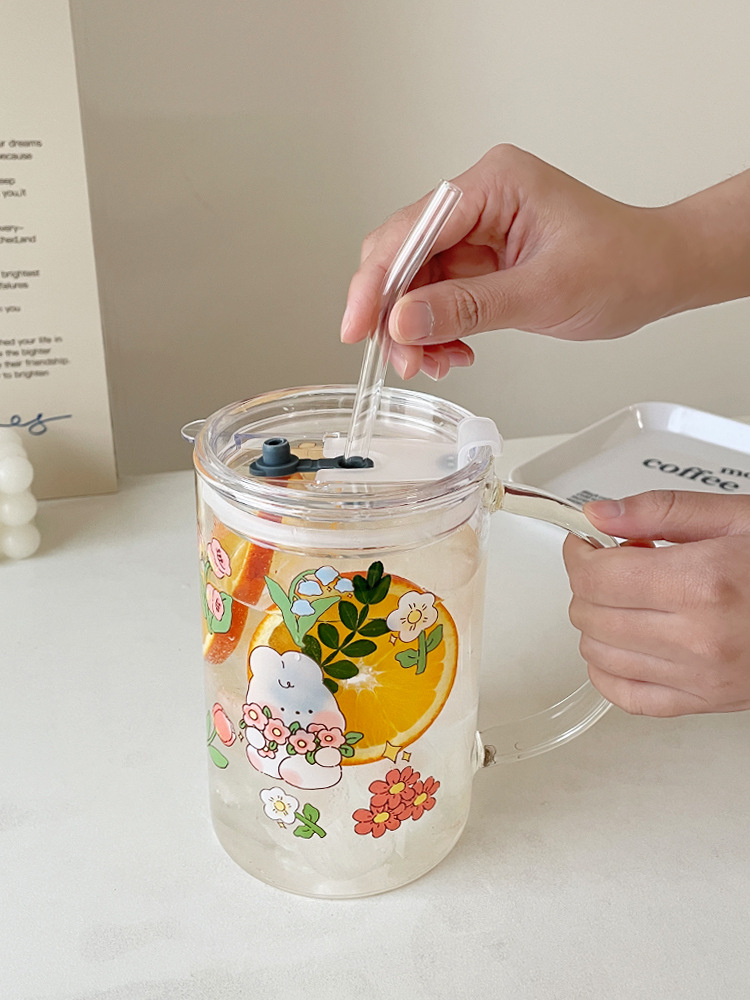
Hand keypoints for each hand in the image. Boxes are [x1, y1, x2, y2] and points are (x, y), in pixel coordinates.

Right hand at [341, 144, 682, 378]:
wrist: (658, 275)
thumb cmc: (622, 266)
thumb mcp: (543, 292)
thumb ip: (469, 307)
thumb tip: (403, 320)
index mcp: (493, 185)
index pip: (412, 230)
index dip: (378, 282)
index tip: (358, 327)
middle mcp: (478, 200)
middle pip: (403, 254)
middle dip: (394, 311)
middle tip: (400, 358)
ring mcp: (478, 230)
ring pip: (416, 281)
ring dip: (415, 328)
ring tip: (432, 363)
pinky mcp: (481, 259)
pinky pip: (439, 295)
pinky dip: (437, 329)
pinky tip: (451, 352)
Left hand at [563, 491, 749, 716]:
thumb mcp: (738, 518)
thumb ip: (662, 511)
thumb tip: (601, 514)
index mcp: (703, 583)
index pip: (596, 576)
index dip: (579, 553)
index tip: (586, 541)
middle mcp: (698, 637)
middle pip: (591, 613)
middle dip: (589, 582)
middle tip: (614, 562)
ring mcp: (700, 677)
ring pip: (598, 654)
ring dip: (596, 620)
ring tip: (627, 597)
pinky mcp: (704, 702)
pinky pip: (624, 696)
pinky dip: (607, 669)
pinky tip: (622, 642)